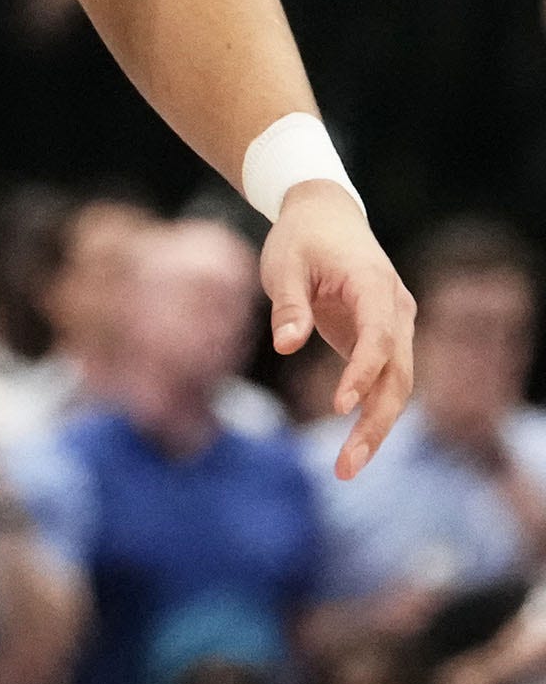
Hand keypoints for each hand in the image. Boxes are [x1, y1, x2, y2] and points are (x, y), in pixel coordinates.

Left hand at [263, 183, 415, 480]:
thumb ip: (289, 305)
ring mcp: (394, 328)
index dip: (362, 373)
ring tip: (345, 470)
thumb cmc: (301, 238)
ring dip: (375, 428)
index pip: (378, 337)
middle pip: (398, 376)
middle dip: (374, 424)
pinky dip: (370, 414)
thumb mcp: (284, 264)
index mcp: (374, 286)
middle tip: (345, 467)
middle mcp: (396, 311)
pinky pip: (383, 383)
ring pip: (396, 387)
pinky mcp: (381, 340)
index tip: (339, 405)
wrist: (325, 214)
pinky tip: (351, 448)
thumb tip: (286, 346)